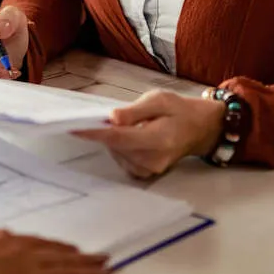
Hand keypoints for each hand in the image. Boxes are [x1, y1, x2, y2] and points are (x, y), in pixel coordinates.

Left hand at [72, 90, 224, 178]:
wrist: (199, 129)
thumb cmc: (179, 110)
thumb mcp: (159, 99)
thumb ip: (134, 111)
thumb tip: (112, 118)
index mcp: (159, 139)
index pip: (118, 138)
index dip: (95, 132)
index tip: (74, 127)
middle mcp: (153, 160)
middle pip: (115, 146)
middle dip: (105, 130)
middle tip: (112, 115)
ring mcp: (149, 170)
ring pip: (116, 153)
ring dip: (114, 138)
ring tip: (133, 125)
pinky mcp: (145, 174)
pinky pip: (122, 159)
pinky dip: (120, 147)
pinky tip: (132, 137)